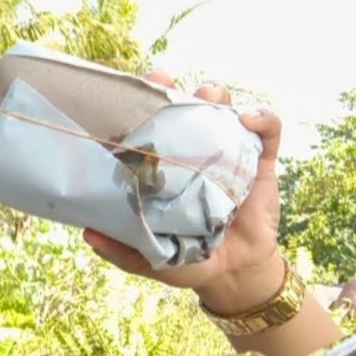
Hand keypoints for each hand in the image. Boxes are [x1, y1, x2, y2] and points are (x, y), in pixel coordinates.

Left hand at [85, 72, 287, 313]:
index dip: (134, 108)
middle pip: (180, 109)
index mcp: (161, 168)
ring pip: (222, 110)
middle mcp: (191, 152)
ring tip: (208, 97)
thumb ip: (120, 249)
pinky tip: (251, 120)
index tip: (124, 95)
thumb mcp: (149, 258)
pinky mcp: (260, 162)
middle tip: (162, 82)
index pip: (144, 129)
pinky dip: (263, 118)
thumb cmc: (186, 259)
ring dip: (214, 96)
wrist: (235, 273)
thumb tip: (88, 233)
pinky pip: (268, 132)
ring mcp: (226, 153)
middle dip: (171, 90)